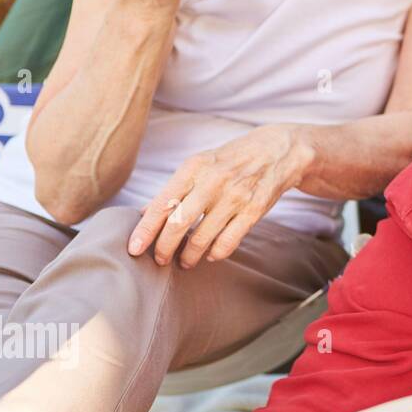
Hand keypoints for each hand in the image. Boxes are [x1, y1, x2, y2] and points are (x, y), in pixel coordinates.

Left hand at [128, 125, 315, 267]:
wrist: (277, 151)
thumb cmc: (231, 160)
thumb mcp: (200, 165)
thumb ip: (175, 189)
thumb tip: (145, 214)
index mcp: (194, 167)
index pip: (162, 204)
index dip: (145, 229)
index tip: (133, 248)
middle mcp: (213, 181)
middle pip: (178, 223)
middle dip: (164, 247)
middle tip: (159, 260)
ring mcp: (236, 196)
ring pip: (203, 236)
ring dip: (189, 255)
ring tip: (185, 261)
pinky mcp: (254, 210)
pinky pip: (229, 241)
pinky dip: (216, 253)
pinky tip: (210, 255)